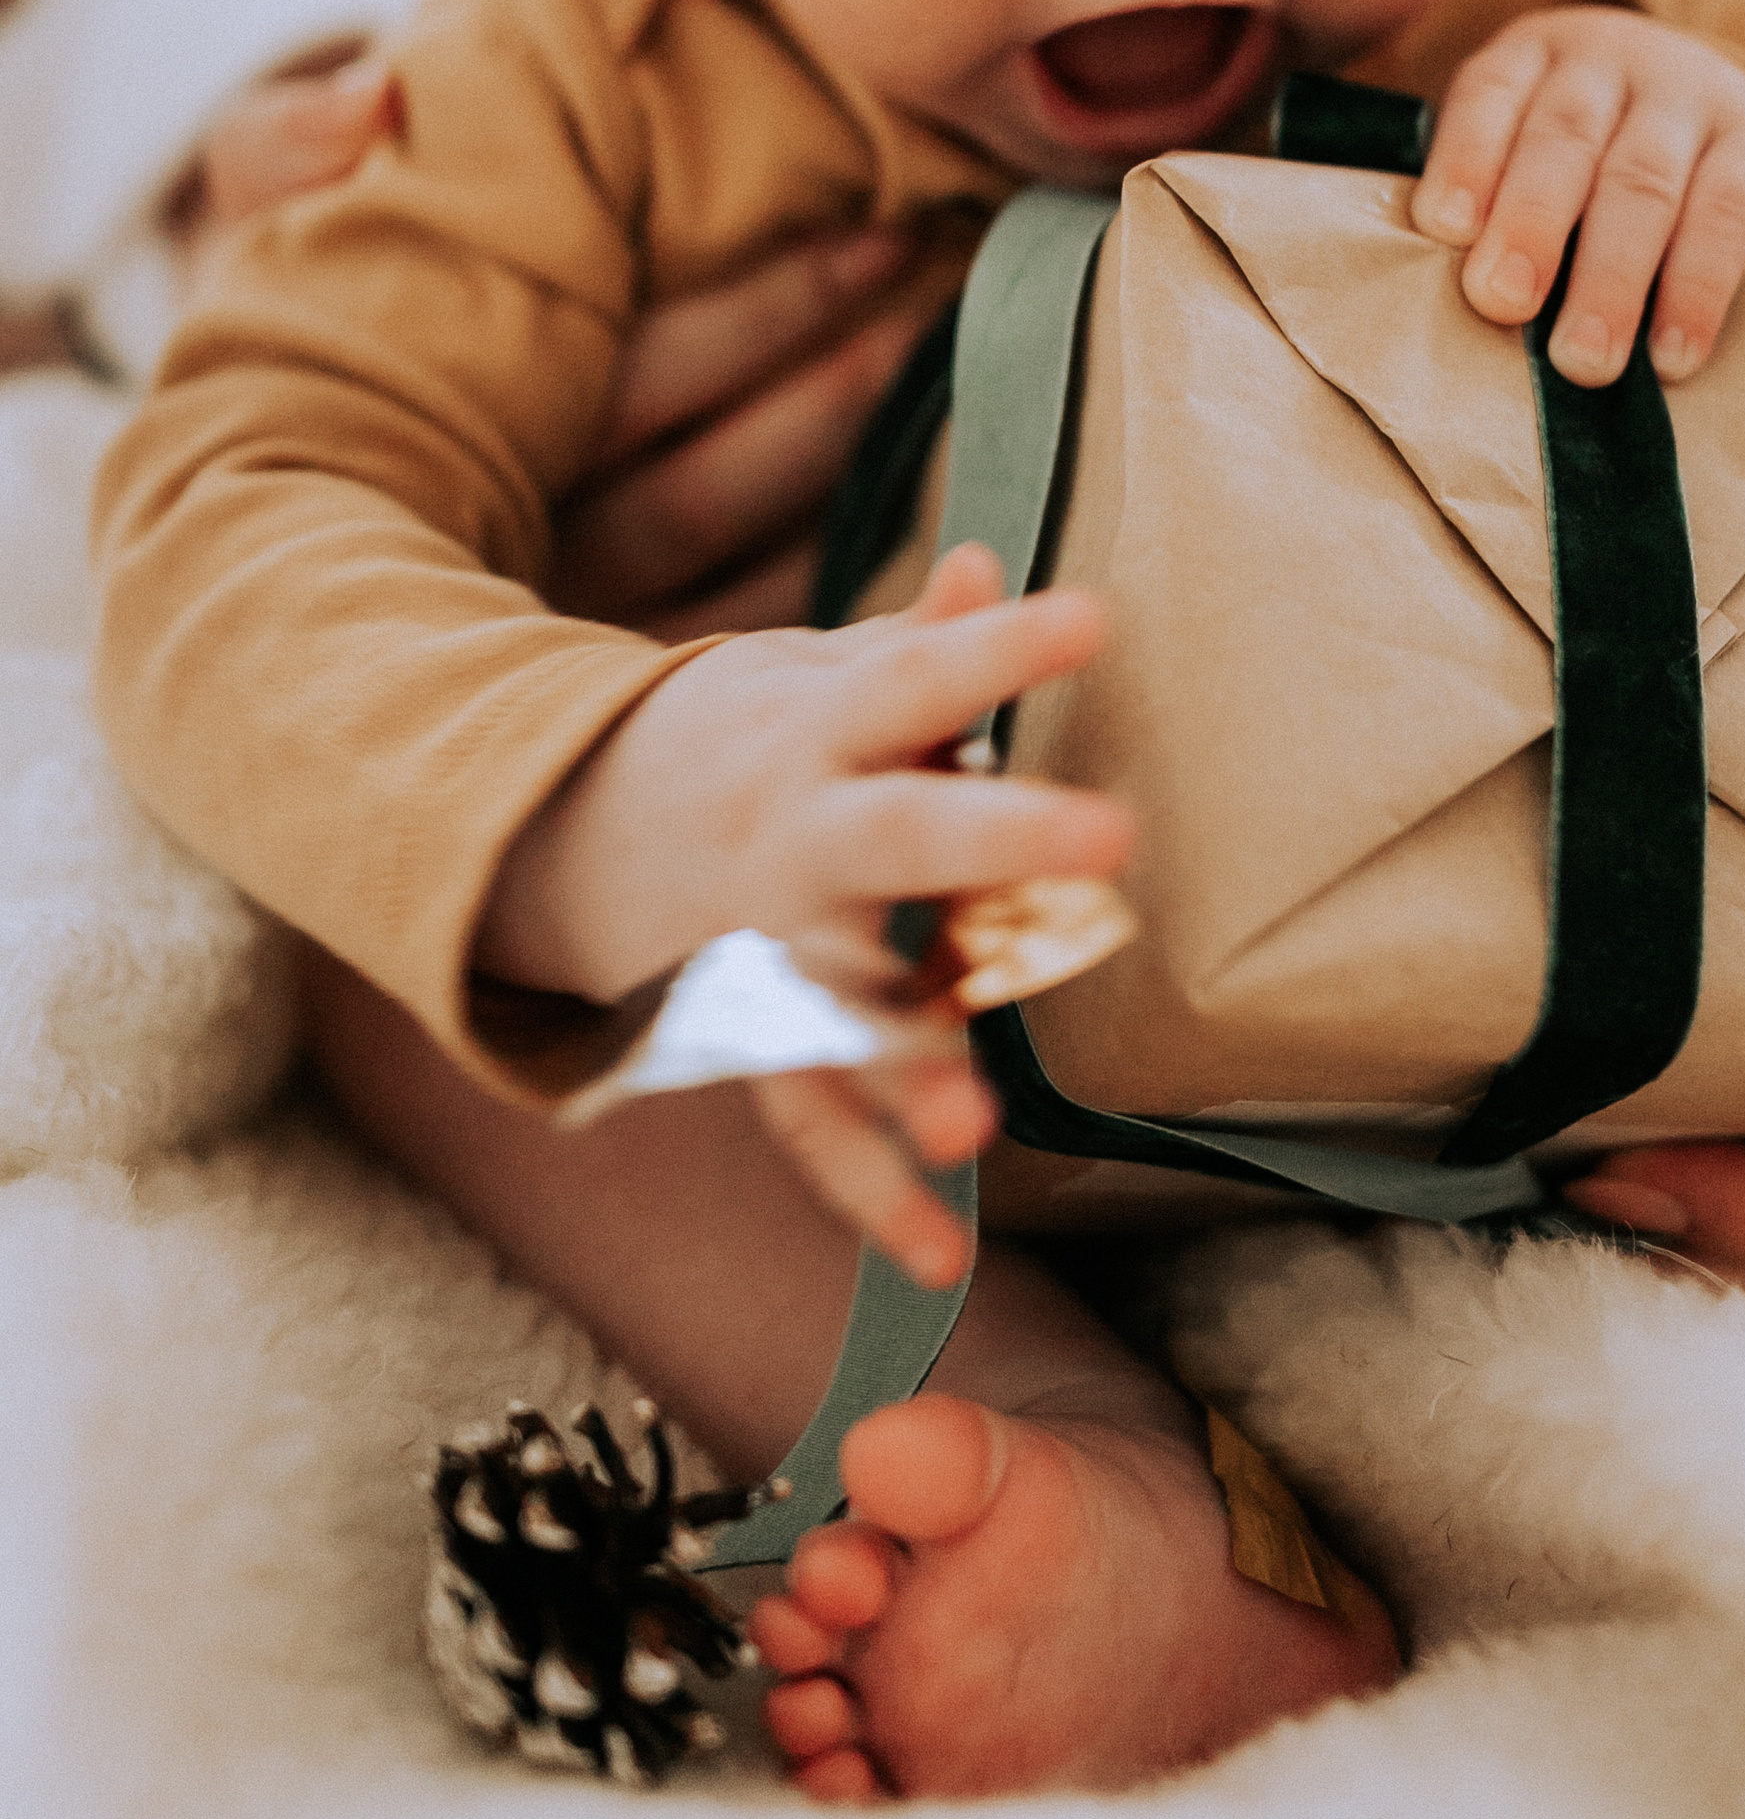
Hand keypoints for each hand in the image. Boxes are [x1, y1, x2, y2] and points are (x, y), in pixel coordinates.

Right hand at [173, 41, 936, 634]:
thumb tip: (371, 91)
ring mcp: (552, 630)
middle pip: (713, 477)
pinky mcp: (589, 689)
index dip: (775, 306)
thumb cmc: (264, 345)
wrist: (218, 540)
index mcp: (454, 433)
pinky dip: (830, 594)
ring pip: (740, 565)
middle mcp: (510, 544)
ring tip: (954, 399)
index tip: (890, 239)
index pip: (651, 369)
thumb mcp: (241, 230)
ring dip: (854, 482)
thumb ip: (283, 145)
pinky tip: (921, 543)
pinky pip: (737, 651)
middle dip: (843, 393)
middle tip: (961, 307)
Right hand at [484, 544, 1133, 1273]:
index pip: (916, 676)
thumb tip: (985, 561)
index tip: (1093, 617)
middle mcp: (792, 837)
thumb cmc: (747, 739)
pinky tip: (942, 1257)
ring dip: (908, 1065)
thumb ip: (915, 645)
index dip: (997, 647)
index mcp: (818, 729)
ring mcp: (766, 947)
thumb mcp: (811, 676)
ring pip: (839, 1007)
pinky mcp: (749, 1039)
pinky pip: (807, 1126)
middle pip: (896, 836)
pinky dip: (869, 1195)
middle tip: (1111, 838)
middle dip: (995, 836)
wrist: (560, 825)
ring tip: (980, 1127)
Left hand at [1409, 10, 1744, 390]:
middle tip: (1502, 303)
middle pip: (1564, 138)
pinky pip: (1726, 217)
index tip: (1443, 229)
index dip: (1466, 159)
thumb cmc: (1590, 152)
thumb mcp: (1532, 139)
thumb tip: (1452, 301)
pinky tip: (1671, 354)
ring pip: (1644, 183)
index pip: (1491, 94)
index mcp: (1535, 54)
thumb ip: (1491, 199)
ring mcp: (1688, 93)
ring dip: (1611, 277)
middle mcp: (1610, 59)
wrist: (1724, 107)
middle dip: (1530, 224)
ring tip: (1585, 357)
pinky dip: (1697, 292)